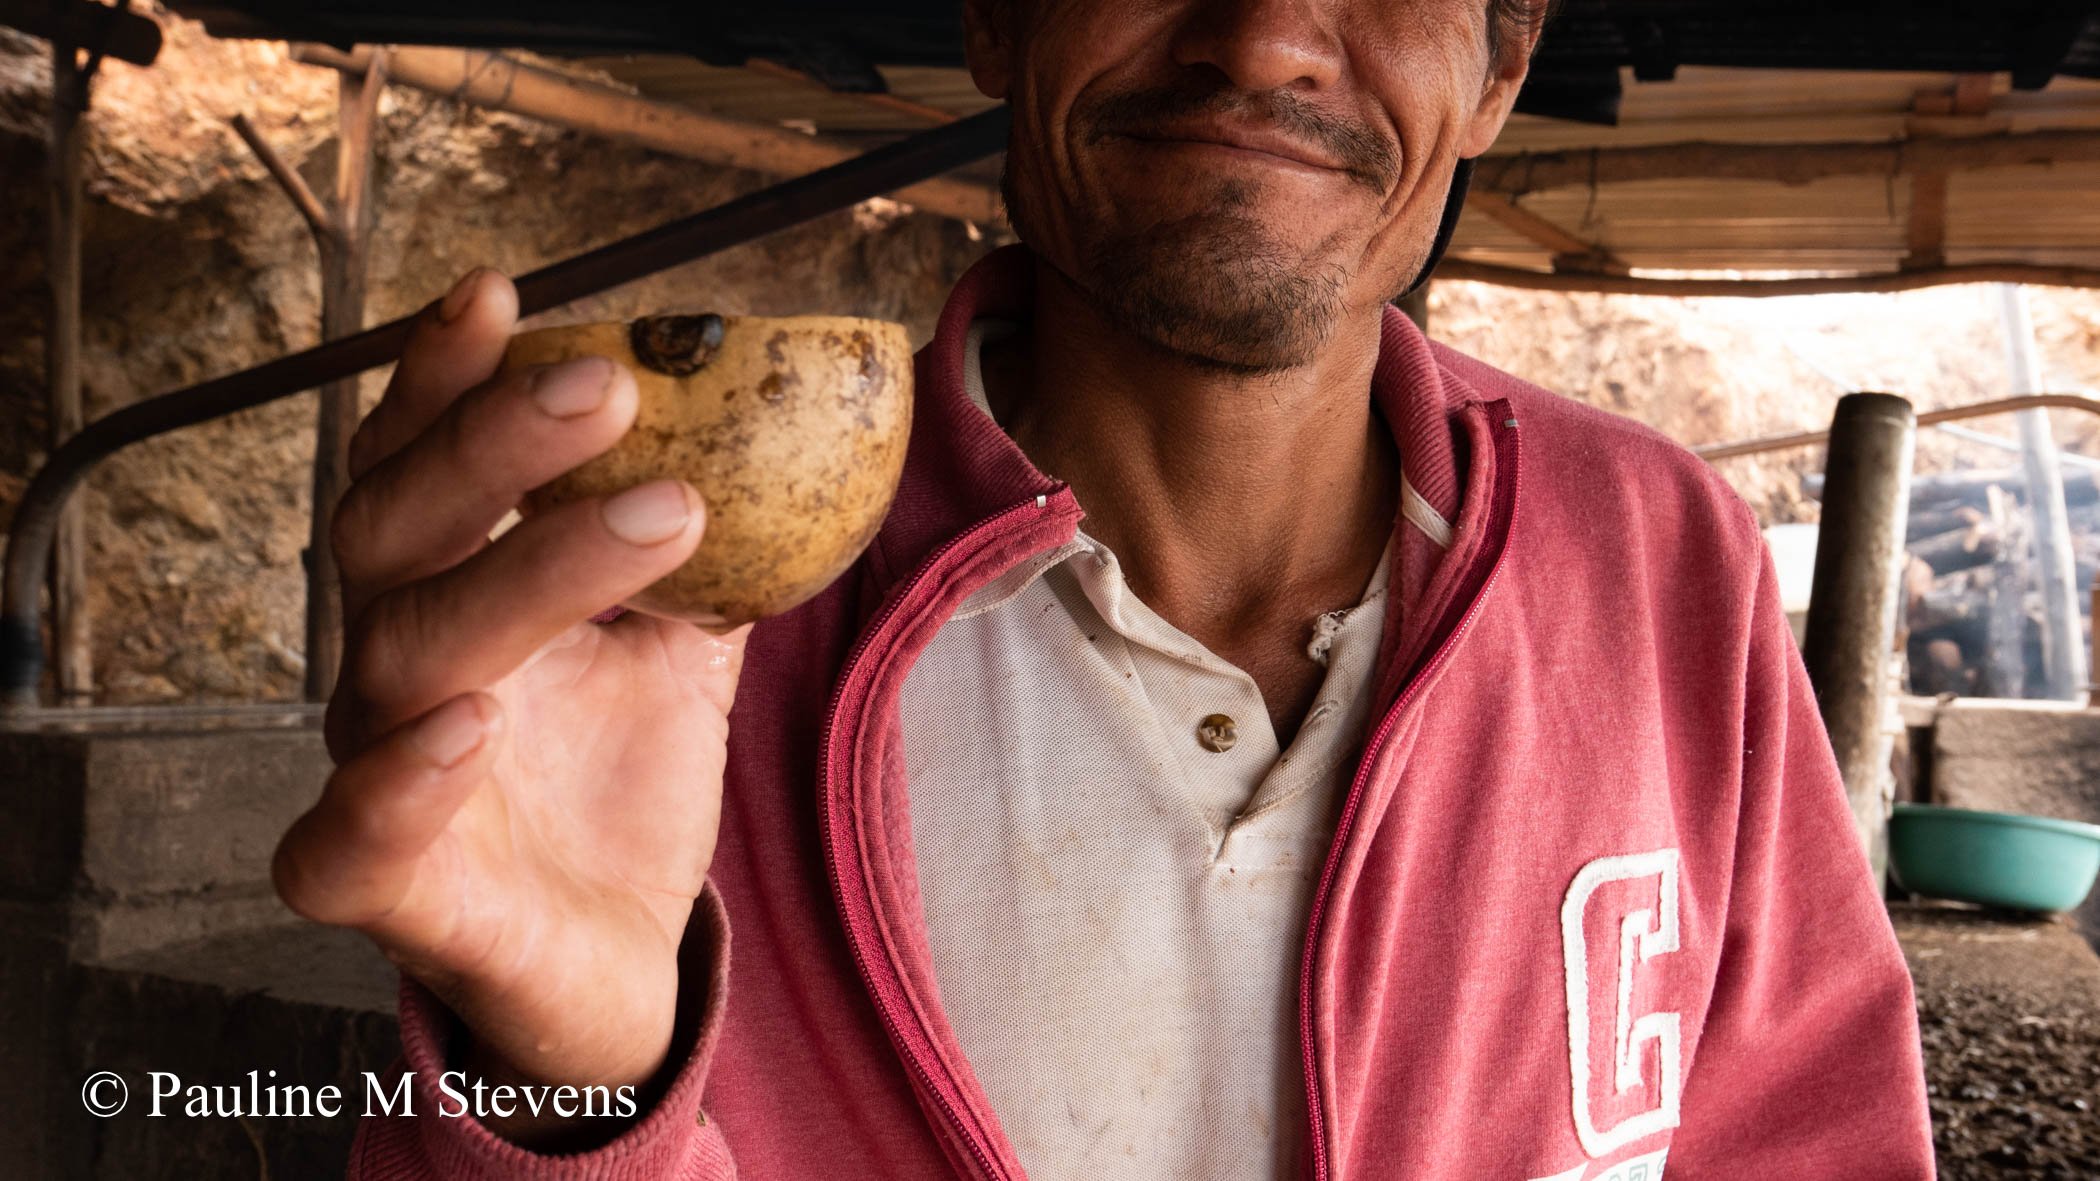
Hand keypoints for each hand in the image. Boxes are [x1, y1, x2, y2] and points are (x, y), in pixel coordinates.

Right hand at [273, 269, 748, 1100]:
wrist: (609, 957)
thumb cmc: (619, 784)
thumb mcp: (686, 650)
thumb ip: (717, 554)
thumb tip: (797, 440)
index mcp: (455, 589)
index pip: (423, 462)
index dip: (447, 378)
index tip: (507, 293)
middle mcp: (400, 663)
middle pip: (398, 527)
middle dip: (493, 446)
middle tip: (608, 386)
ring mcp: (381, 771)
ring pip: (410, 653)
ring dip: (526, 573)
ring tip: (656, 517)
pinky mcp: (389, 890)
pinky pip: (348, 840)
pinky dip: (395, 784)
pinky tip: (468, 726)